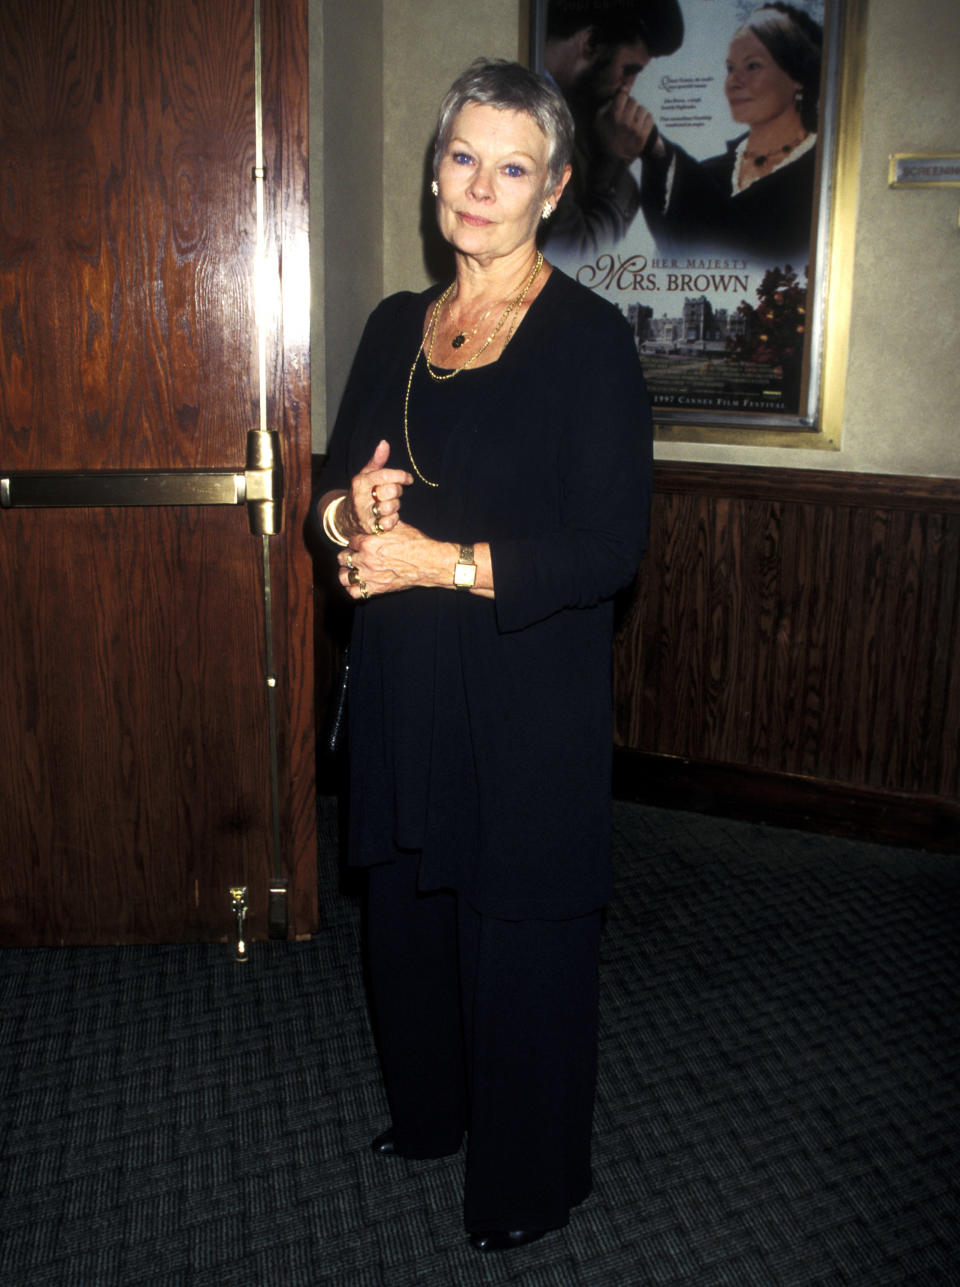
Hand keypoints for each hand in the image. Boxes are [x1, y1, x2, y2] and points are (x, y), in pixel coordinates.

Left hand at [337, 521, 455, 601]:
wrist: (429, 563)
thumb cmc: (416, 544)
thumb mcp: (398, 527)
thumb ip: (382, 525)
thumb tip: (377, 519)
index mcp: (368, 542)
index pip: (350, 541)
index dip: (355, 542)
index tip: (360, 544)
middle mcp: (366, 559)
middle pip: (343, 557)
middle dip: (349, 555)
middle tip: (356, 555)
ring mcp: (369, 575)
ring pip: (344, 576)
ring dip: (346, 572)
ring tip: (352, 570)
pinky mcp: (376, 589)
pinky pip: (354, 592)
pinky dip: (354, 588)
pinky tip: (359, 583)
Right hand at [342, 440, 412, 537]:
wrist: (347, 516)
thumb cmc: (362, 491)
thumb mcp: (366, 474)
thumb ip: (377, 460)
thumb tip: (384, 443)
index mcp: (361, 482)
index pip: (384, 475)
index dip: (401, 476)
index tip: (409, 478)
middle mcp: (361, 497)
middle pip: (390, 490)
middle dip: (398, 490)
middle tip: (396, 491)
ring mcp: (365, 513)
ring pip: (391, 507)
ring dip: (396, 505)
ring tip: (390, 503)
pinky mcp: (370, 527)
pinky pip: (389, 523)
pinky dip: (393, 519)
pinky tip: (389, 515)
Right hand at [595, 90, 661, 162]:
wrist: (611, 162)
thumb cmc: (602, 141)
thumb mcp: (597, 122)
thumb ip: (605, 107)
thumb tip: (615, 97)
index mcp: (614, 116)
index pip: (623, 95)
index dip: (622, 97)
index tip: (622, 100)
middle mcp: (625, 122)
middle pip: (633, 101)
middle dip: (630, 105)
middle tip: (627, 113)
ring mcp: (635, 129)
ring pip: (642, 109)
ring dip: (638, 112)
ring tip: (634, 119)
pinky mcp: (643, 137)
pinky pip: (650, 119)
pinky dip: (646, 119)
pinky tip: (640, 123)